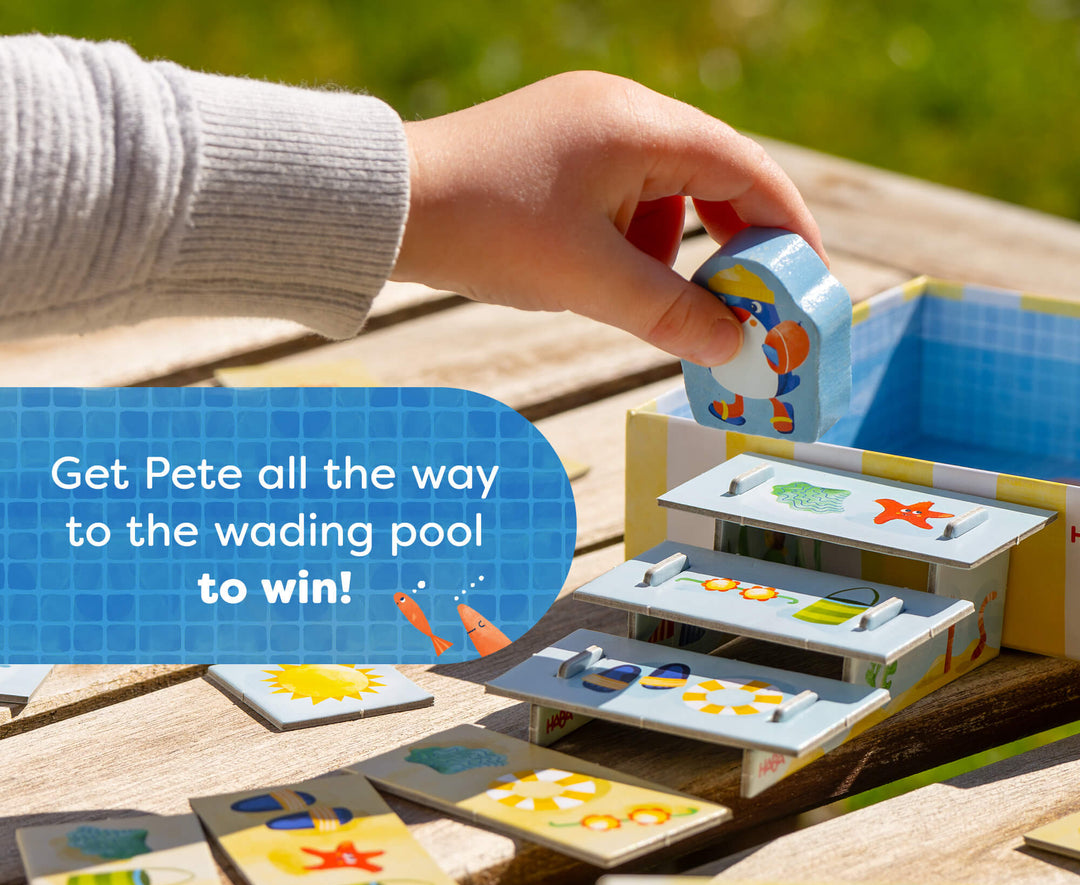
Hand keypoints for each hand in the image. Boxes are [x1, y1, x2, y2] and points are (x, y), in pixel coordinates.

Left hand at [392, 71, 826, 366]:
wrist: (390, 207)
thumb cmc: (488, 232)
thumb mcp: (590, 281)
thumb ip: (670, 314)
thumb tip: (734, 345)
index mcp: (640, 125)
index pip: (747, 168)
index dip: (787, 224)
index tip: (807, 275)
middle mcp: (622, 110)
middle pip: (713, 172)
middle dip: (734, 241)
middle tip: (749, 299)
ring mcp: (589, 124)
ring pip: (668, 189)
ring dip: (676, 248)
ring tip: (655, 300)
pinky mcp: (562, 148)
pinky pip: (625, 192)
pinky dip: (634, 239)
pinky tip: (606, 276)